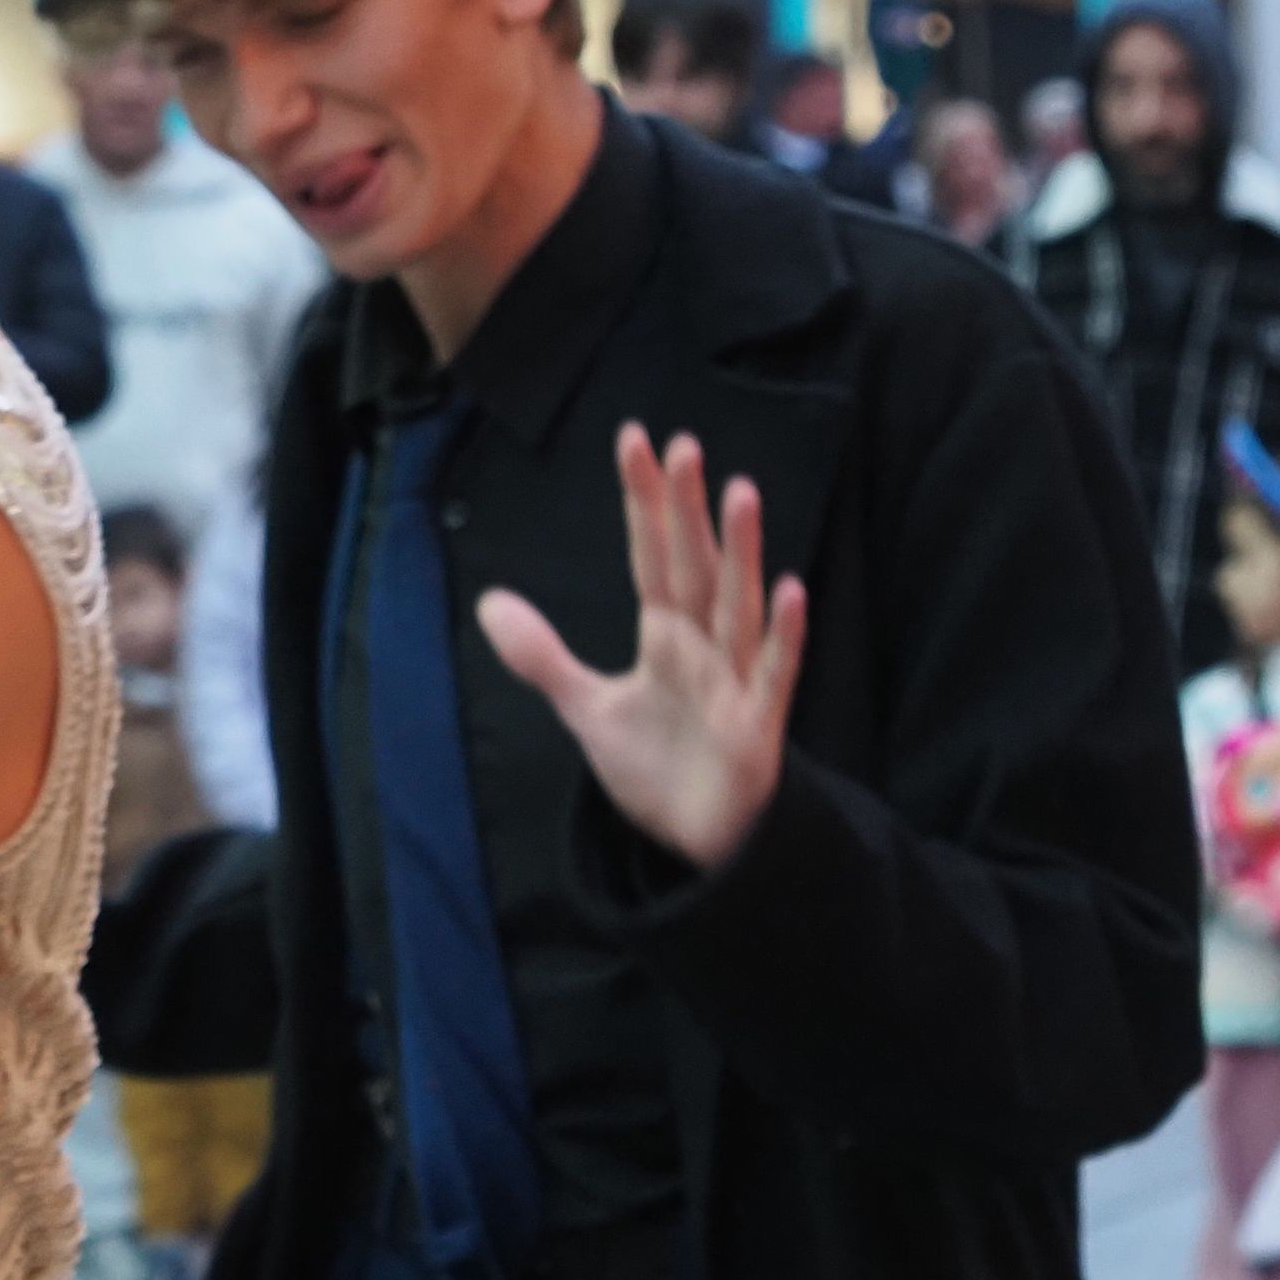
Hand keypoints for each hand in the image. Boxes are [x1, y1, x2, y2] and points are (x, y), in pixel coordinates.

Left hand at [475, 423, 806, 876]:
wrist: (699, 838)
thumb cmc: (658, 764)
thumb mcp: (587, 708)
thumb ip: (542, 656)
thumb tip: (489, 602)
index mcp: (665, 637)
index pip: (650, 556)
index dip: (642, 503)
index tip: (635, 441)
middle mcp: (703, 647)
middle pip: (694, 566)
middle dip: (687, 510)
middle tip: (683, 445)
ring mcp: (735, 681)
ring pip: (737, 606)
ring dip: (741, 552)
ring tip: (741, 491)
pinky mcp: (757, 725)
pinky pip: (774, 673)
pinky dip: (782, 635)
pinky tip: (791, 591)